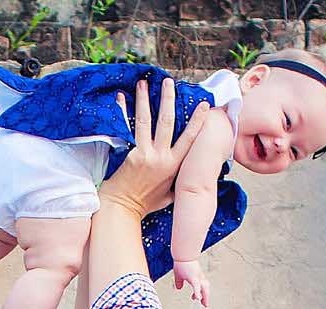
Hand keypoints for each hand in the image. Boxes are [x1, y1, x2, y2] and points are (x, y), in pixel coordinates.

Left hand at [98, 76, 196, 217]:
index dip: (198, 120)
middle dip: (169, 99)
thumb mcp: (170, 195)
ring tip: (144, 83)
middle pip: (168, 122)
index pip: (190, 138)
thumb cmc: (145, 204)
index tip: (204, 105)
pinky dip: (123, 111)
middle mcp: (161, 157)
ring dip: (145, 100)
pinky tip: (121, 98)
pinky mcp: (130, 154)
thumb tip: (192, 175)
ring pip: (146, 121)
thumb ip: (179, 181)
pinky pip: (127, 127)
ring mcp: (145, 154)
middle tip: (169, 82)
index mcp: (174, 166)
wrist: (122, 209)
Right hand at [173, 259, 211, 307]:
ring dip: (204, 297)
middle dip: (206, 297)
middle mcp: (199, 277)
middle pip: (205, 288)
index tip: (198, 299)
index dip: (200, 293)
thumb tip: (179, 288)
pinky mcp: (194, 277)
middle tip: (205, 305)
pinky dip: (197, 293)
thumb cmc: (181, 262)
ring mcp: (197, 277)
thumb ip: (179, 282)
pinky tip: (198, 299)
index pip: (201, 286)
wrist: (182, 253)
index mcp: (196, 276)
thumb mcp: (179, 274)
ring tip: (204, 304)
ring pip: (204, 288)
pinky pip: (197, 286)